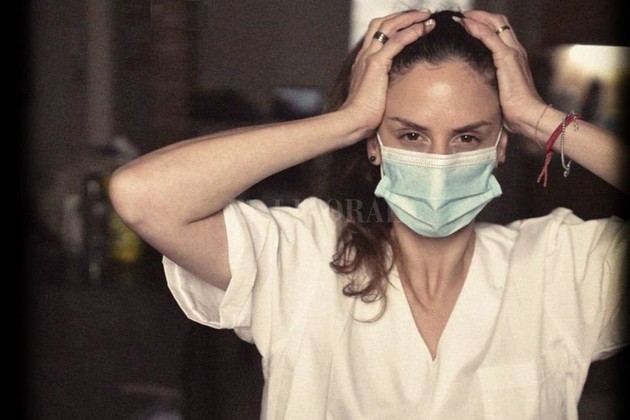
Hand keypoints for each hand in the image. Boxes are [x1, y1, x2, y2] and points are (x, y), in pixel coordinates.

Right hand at [340, 10, 434, 135]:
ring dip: (411, 18)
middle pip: (382, 23)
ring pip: (390, 26)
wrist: (353, 121)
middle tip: (421, 14)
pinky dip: (413, 31)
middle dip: (403, 16)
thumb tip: (395, 94)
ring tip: (427, 16)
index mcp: (362, 62)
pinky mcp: (377, 64)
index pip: (376, 33)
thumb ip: (382, 89)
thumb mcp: (375, 97)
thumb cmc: (363, 116)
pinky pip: (398, 40)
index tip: (411, 24)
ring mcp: (369, 57)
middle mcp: (364, 55)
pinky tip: (425, 28)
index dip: (394, 25)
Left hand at [457, 11, 546, 134]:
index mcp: (515, 57)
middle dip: (480, 16)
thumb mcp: (501, 92)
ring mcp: (513, 52)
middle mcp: (516, 50)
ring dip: (476, 18)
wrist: (528, 115)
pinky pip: (489, 36)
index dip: (485, 23)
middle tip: (462, 16)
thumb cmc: (516, 110)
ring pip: (495, 24)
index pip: (502, 31)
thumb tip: (479, 87)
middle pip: (499, 22)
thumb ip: (493, 83)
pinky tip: (465, 25)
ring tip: (461, 17)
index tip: (468, 22)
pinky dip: (477, 28)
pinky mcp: (507, 58)